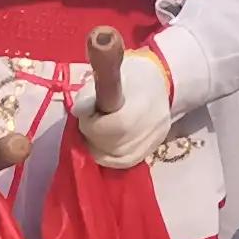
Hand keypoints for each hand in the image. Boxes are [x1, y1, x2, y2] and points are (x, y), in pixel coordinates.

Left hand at [69, 47, 178, 168]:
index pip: (106, 129)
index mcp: (138, 108)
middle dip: (93, 136)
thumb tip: (78, 110)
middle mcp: (148, 130)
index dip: (90, 123)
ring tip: (99, 131)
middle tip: (92, 121)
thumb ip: (90, 93)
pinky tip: (106, 143)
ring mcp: (153, 142)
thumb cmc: (131, 75)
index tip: (89, 113)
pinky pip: (126, 162)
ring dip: (100, 147)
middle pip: (110, 146)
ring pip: (116, 158)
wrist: (159, 80)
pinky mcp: (153, 148)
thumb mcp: (107, 76)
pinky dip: (111, 156)